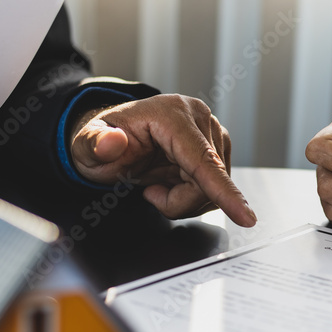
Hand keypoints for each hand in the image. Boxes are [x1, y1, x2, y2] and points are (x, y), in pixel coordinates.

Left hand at [69, 94, 255, 226]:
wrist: (112, 139)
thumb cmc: (102, 142)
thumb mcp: (85, 145)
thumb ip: (94, 142)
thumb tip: (112, 142)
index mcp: (172, 115)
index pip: (203, 160)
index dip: (223, 191)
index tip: (245, 217)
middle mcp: (199, 119)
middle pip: (209, 182)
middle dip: (180, 201)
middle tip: (150, 193)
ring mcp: (212, 134)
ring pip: (214, 188)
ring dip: (186, 199)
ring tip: (159, 185)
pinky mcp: (218, 148)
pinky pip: (215, 188)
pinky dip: (192, 196)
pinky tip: (172, 183)